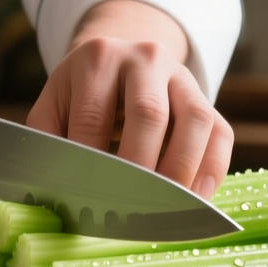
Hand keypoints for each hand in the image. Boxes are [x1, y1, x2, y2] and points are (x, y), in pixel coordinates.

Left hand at [28, 0, 231, 197]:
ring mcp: (181, 76)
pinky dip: (212, 168)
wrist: (119, 60)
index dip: (90, 160)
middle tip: (130, 208)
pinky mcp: (205, 98)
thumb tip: (47, 191)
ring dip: (183, 168)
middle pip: (148, 113)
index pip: (93, 115)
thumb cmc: (81, 95)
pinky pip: (221, 132)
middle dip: (140, 166)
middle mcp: (144, 59)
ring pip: (195, 119)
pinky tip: (197, 198)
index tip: (87, 199)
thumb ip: (47, 141)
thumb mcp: (54, 105)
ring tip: (169, 206)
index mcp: (97, 59)